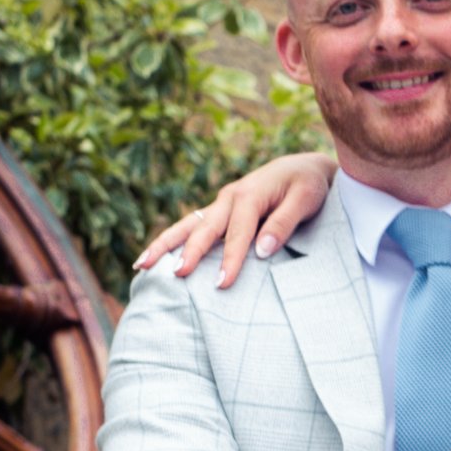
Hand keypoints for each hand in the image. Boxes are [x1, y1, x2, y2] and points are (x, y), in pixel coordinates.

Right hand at [137, 148, 336, 287]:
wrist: (304, 167)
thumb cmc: (308, 185)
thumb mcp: (306, 199)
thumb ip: (284, 223)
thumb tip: (262, 250)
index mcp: (249, 194)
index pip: (238, 233)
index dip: (230, 260)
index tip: (222, 284)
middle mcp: (229, 197)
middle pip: (204, 228)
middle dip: (189, 252)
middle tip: (177, 275)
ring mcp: (221, 203)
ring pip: (188, 225)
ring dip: (164, 244)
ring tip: (141, 265)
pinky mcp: (219, 210)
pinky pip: (191, 226)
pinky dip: (171, 240)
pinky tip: (153, 258)